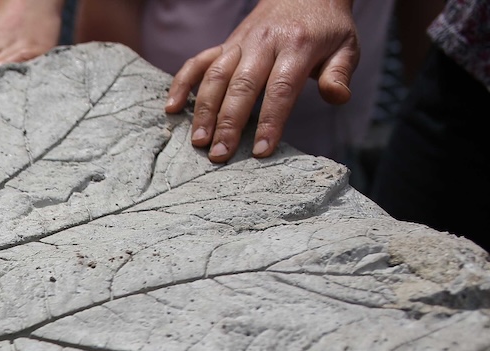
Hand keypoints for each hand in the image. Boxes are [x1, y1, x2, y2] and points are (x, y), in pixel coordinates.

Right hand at [164, 0, 358, 161]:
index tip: (261, 150)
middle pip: (242, 86)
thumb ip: (340, 73)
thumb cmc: (326, 27)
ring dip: (204, 111)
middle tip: (220, 155)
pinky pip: (198, 62)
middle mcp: (264, 43)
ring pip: (216, 77)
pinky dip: (182, 84)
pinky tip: (171, 108)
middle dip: (228, 123)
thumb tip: (336, 97)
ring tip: (198, 141)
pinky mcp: (226, 44)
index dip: (269, 121)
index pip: (280, 89)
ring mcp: (240, 43)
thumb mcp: (346, 45)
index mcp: (297, 45)